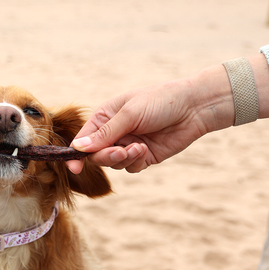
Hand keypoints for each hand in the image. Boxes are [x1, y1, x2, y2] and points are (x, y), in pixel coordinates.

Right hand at [67, 72, 227, 173]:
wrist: (194, 108)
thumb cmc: (160, 101)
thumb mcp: (129, 114)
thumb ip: (105, 133)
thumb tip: (78, 147)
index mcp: (105, 117)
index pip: (84, 139)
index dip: (77, 153)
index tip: (74, 167)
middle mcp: (114, 133)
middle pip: (96, 155)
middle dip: (106, 156)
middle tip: (120, 151)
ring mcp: (128, 145)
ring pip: (113, 164)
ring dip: (123, 159)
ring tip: (139, 148)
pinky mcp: (142, 157)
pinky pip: (130, 168)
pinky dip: (135, 162)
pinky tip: (145, 150)